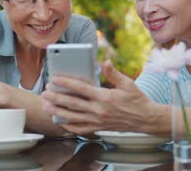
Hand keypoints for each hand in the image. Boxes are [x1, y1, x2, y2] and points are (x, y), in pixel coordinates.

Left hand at [42, 59, 157, 134]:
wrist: (146, 119)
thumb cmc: (137, 100)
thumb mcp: (128, 83)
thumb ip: (113, 73)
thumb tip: (104, 61)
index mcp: (105, 97)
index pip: (81, 88)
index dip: (66, 83)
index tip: (55, 78)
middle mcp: (99, 110)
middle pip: (72, 103)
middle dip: (56, 97)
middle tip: (44, 93)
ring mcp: (98, 121)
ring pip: (72, 117)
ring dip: (57, 112)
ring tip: (46, 107)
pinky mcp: (99, 128)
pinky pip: (80, 129)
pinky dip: (69, 126)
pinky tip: (60, 121)